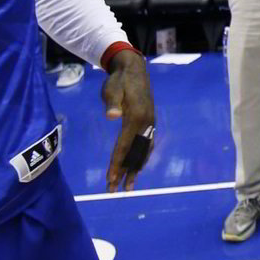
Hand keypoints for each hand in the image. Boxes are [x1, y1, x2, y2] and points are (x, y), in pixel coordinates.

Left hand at [101, 49, 155, 191]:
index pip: (124, 146)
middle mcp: (145, 124)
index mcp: (135, 117)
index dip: (116, 164)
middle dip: (124, 173)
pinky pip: (147, 145)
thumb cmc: (119, 80)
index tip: (110, 179)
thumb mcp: (111, 89)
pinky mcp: (149, 123)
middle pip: (134, 153)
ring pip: (143, 152)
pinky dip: (142, 159)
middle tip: (114, 190)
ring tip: (128, 186)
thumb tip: (111, 116)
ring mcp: (149, 124)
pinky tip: (138, 168)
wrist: (134, 69)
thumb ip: (112, 103)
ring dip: (135, 170)